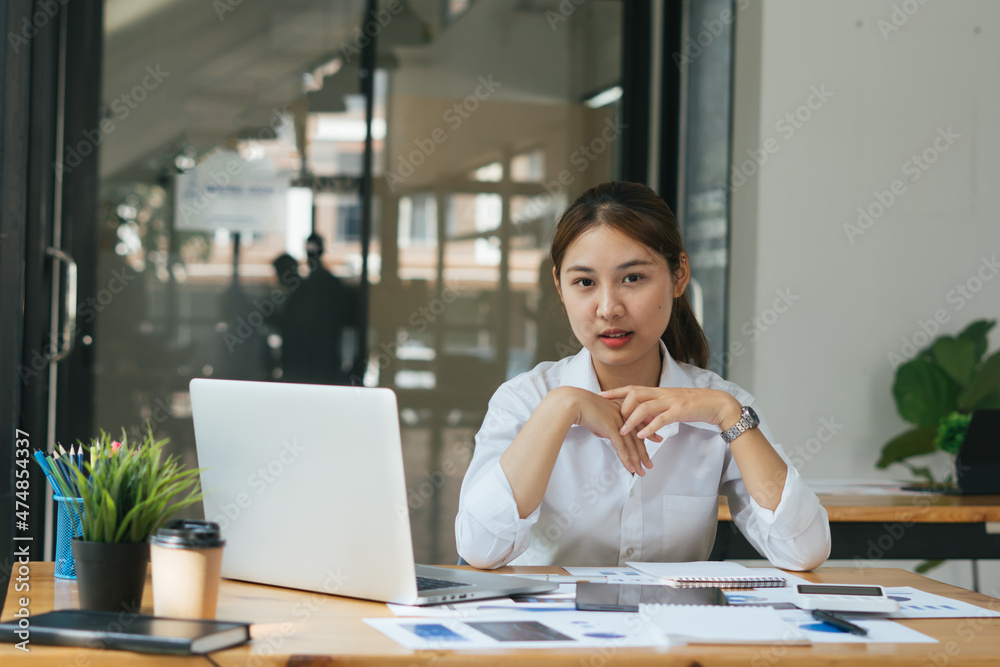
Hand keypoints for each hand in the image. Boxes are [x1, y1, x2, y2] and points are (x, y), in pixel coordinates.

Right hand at [555, 387, 653, 475]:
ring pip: (632, 445)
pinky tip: (630, 468)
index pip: (638, 423)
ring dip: (637, 460)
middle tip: (650, 464)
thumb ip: (603, 425)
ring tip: (641, 472)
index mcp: (620, 410)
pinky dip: (627, 459)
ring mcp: (618, 422)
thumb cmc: (580, 406)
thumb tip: (604, 434)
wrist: (574, 402)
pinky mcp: (612, 428)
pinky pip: (622, 447)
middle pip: (638, 437)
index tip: (657, 439)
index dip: (648, 433)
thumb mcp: (596, 416)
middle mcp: (622, 415)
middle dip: (644, 453)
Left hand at [598, 386, 741, 439]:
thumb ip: (654, 409)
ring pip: (646, 407)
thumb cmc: (691, 405)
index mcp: (658, 391)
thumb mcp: (669, 405)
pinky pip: (662, 419)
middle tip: (611, 417)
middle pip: (635, 393)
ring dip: (632, 420)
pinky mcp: (680, 411)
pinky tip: (642, 437)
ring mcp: (671, 401)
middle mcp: (662, 393)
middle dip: (620, 405)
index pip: (632, 388)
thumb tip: (639, 418)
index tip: (599, 395)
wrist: (715, 403)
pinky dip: (650, 428)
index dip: (615, 391)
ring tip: (622, 432)